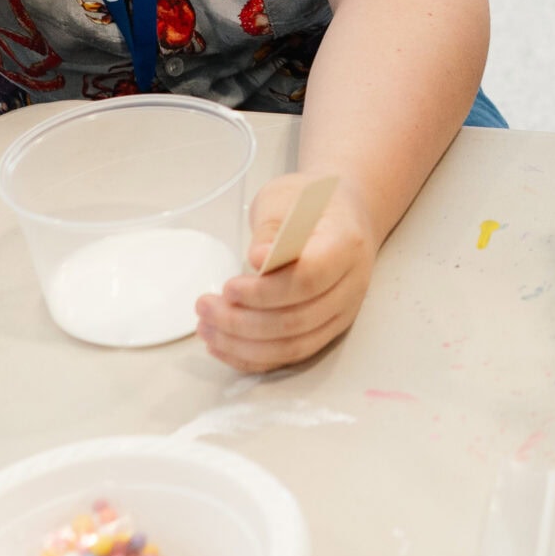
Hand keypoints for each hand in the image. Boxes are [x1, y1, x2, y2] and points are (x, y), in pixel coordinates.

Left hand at [196, 174, 377, 371]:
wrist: (345, 215)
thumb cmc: (311, 202)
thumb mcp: (286, 198)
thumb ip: (273, 229)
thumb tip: (258, 258)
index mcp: (344, 246)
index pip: (308, 279)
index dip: (265, 291)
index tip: (228, 286)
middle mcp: (350, 286)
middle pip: (297, 319)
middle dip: (242, 321)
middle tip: (204, 306)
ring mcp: (341, 313)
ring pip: (293, 346)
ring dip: (243, 344)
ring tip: (206, 328)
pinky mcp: (327, 330)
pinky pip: (291, 355)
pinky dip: (254, 357)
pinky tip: (223, 346)